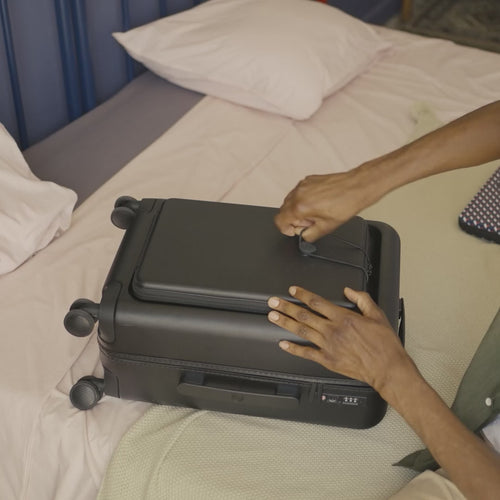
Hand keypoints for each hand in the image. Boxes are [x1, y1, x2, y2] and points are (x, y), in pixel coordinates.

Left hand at [267, 286, 415, 396]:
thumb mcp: (377, 315)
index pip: (317, 302)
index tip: (293, 290)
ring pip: (302, 331)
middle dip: (286, 307)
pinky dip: (293, 348)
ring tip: (273, 316)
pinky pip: (306, 353)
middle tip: (273, 302)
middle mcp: (332, 330)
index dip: (302, 294)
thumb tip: (349, 291)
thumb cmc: (384, 345)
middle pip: (304, 315)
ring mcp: (328, 346)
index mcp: (343, 318)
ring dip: (285, 323)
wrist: (387, 369)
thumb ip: (362, 299)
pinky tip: (283, 343)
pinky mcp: (327, 360)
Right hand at [274, 169, 374, 241]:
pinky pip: (298, 193)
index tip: (295, 230)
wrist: (356, 187)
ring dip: (297, 210)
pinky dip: (303, 200)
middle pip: (283, 211)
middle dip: (293, 220)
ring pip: (290, 201)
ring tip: (315, 212)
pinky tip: (318, 203)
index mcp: (300, 207)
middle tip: (309, 222)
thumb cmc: (345, 204)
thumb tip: (301, 236)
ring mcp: (302, 185)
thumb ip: (308, 235)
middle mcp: (298, 194)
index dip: (286, 229)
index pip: (279, 221)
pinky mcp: (308, 180)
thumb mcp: (326, 228)